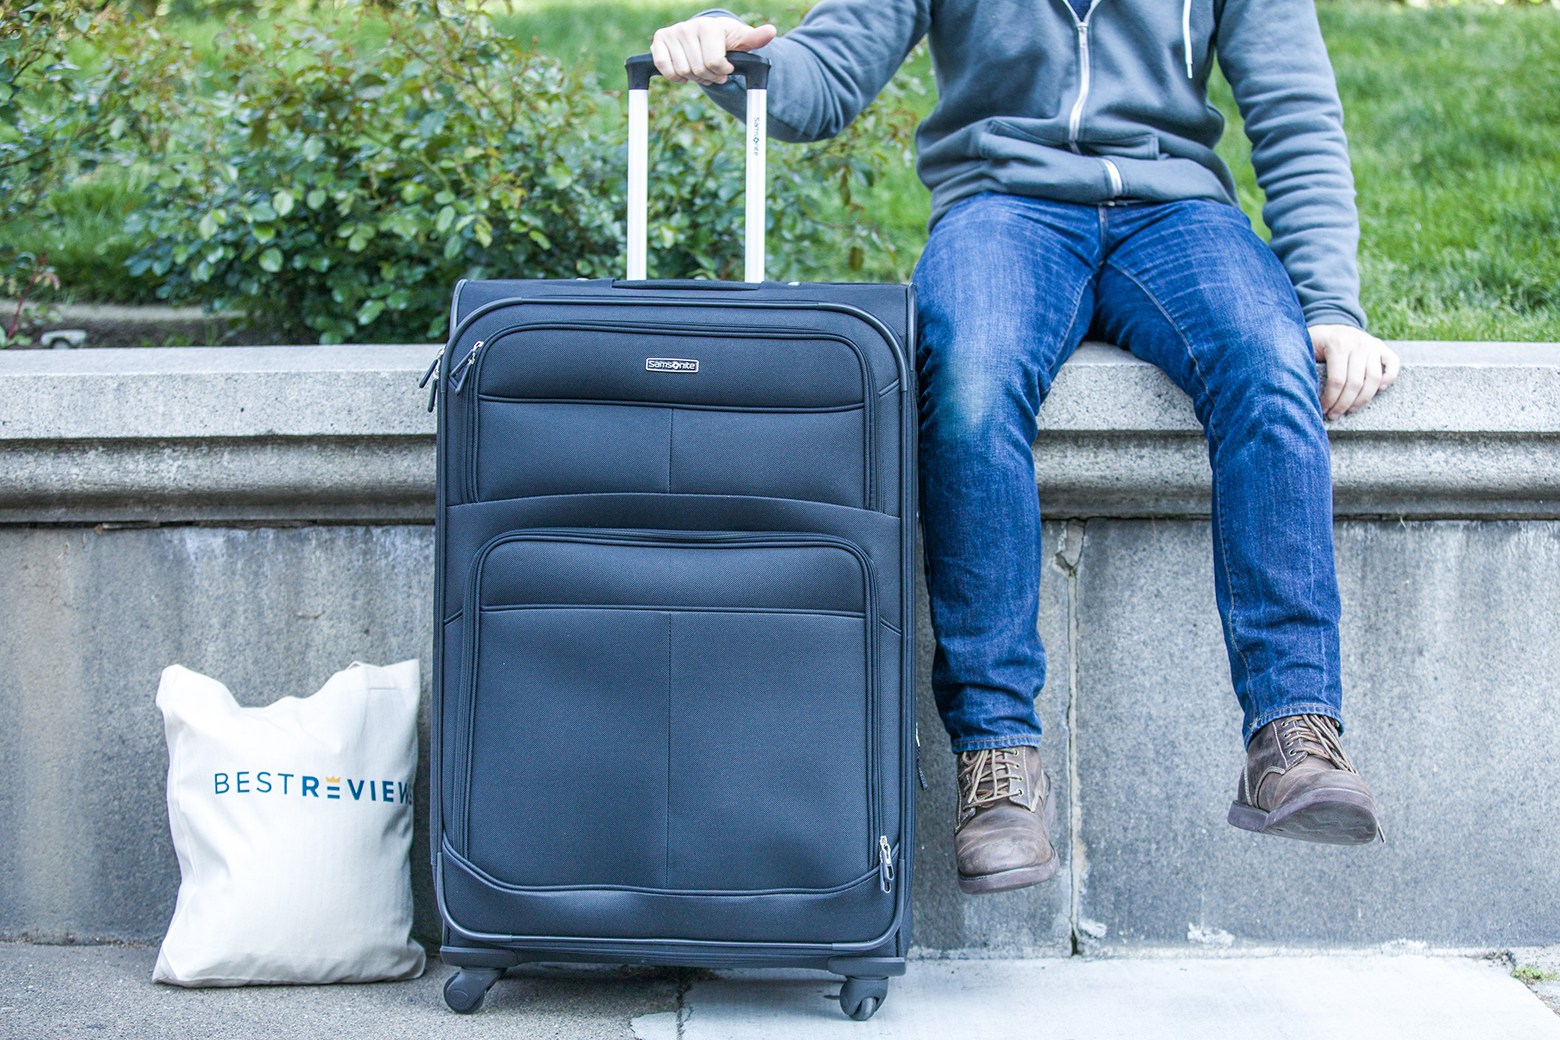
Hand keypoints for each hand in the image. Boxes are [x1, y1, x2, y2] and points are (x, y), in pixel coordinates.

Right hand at [651, 16, 776, 84]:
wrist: (705, 33)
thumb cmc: (725, 39)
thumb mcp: (741, 39)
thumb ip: (755, 38)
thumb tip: (771, 31)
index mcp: (709, 27)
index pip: (715, 63)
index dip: (722, 72)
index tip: (726, 67)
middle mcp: (688, 27)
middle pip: (699, 70)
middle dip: (709, 76)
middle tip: (713, 70)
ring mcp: (672, 33)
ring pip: (683, 72)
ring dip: (693, 77)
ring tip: (700, 68)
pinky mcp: (658, 42)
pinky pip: (665, 69)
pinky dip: (675, 76)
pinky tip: (683, 70)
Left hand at [1309, 323, 1399, 419]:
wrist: (1332, 327)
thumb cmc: (1316, 343)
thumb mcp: (1306, 348)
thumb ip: (1304, 364)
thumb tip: (1302, 391)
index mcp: (1338, 344)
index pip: (1337, 380)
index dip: (1330, 399)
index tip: (1323, 409)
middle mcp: (1358, 343)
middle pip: (1355, 383)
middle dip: (1343, 404)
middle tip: (1334, 414)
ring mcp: (1372, 345)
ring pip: (1374, 379)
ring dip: (1362, 400)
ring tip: (1349, 409)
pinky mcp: (1382, 347)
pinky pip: (1393, 365)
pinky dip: (1389, 379)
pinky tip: (1378, 391)